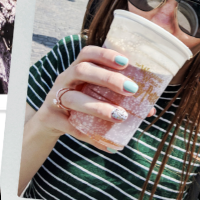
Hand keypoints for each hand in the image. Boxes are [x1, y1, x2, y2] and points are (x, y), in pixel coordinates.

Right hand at [34, 45, 155, 152]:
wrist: (49, 121)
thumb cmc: (79, 102)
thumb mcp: (93, 93)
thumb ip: (117, 97)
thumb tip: (150, 109)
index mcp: (77, 69)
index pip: (87, 54)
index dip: (105, 55)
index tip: (126, 62)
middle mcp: (64, 79)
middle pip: (81, 70)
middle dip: (106, 78)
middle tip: (131, 89)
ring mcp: (55, 98)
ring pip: (72, 98)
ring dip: (98, 107)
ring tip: (120, 116)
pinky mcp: (51, 118)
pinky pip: (71, 127)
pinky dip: (91, 136)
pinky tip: (109, 146)